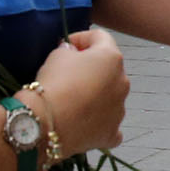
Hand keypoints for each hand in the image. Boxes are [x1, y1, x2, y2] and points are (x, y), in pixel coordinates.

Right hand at [32, 27, 130, 156]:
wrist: (47, 123)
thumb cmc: (54, 83)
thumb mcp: (57, 55)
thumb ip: (69, 49)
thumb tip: (72, 53)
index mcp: (112, 58)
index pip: (100, 38)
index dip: (81, 38)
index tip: (65, 45)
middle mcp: (122, 82)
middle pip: (108, 69)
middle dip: (91, 68)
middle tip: (68, 73)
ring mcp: (120, 109)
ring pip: (110, 96)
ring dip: (96, 94)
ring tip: (73, 100)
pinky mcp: (112, 132)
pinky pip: (108, 123)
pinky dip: (99, 121)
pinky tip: (85, 122)